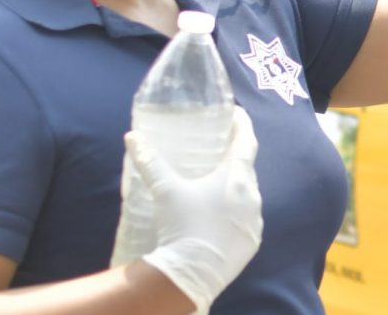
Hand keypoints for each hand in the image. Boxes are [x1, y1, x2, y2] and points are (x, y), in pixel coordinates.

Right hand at [135, 106, 263, 310]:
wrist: (193, 273)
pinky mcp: (252, 242)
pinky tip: (219, 217)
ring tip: (215, 186)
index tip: (237, 115)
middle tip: (219, 152)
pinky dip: (234, 213)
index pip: (246, 142)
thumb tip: (132, 136)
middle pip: (246, 170)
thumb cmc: (184, 224)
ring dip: (234, 188)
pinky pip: (246, 220)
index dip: (242, 125)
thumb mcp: (165, 190)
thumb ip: (150, 161)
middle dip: (234, 159)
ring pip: (247, 196)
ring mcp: (254, 221)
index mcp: (237, 178)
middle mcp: (253, 196)